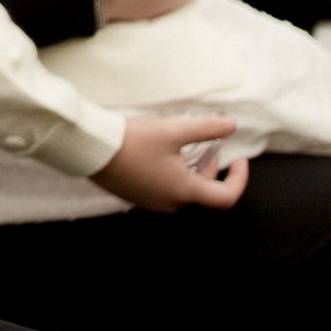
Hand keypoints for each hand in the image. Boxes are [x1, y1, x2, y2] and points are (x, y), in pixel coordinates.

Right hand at [91, 114, 249, 212]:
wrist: (91, 149)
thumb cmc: (133, 141)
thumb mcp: (172, 130)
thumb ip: (206, 129)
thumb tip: (232, 126)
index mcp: (183, 191)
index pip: (225, 197)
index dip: (239, 179)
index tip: (239, 159)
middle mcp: (170, 203)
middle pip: (203, 191)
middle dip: (211, 167)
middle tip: (208, 143)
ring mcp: (151, 202)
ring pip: (184, 190)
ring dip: (192, 170)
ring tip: (184, 145)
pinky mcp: (136, 196)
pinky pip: (165, 189)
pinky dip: (174, 173)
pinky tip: (161, 153)